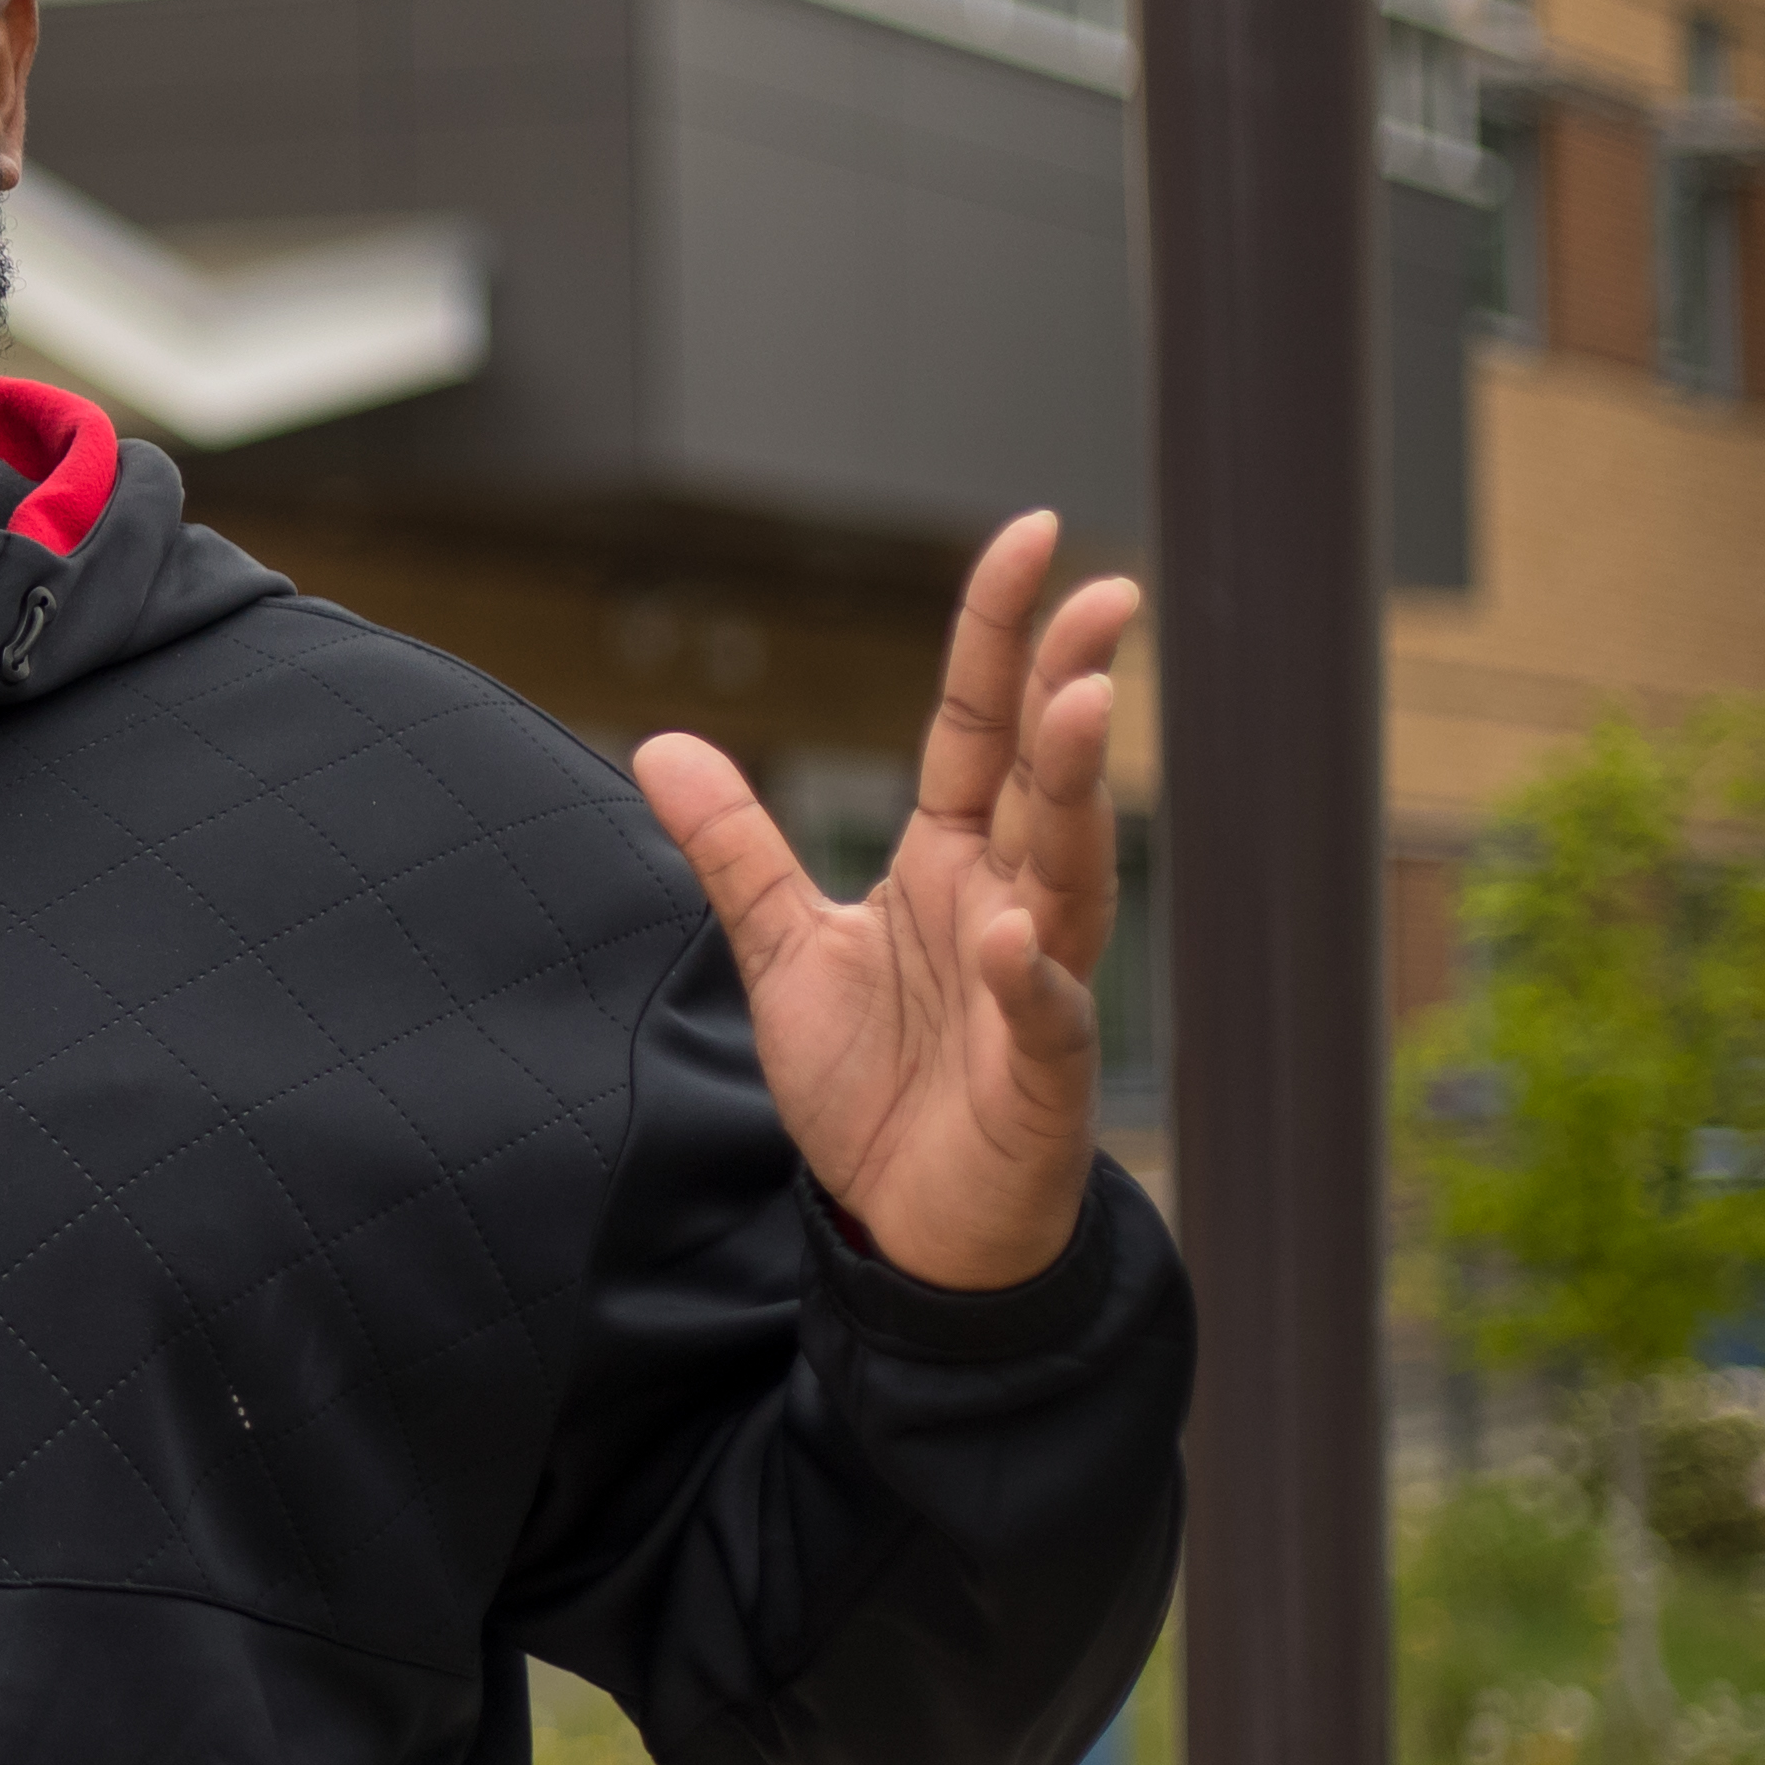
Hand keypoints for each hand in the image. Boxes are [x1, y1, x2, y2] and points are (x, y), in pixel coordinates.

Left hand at [632, 512, 1134, 1293]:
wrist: (907, 1226)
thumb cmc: (874, 1086)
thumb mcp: (785, 952)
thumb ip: (736, 849)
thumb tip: (660, 743)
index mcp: (949, 863)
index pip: (978, 728)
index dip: (999, 636)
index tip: (1036, 537)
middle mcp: (1007, 904)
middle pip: (1042, 778)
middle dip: (1070, 685)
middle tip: (1103, 598)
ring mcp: (1036, 985)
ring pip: (1068, 874)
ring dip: (1074, 795)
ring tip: (1081, 705)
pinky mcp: (1040, 1075)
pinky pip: (1046, 1015)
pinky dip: (1035, 979)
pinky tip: (1018, 937)